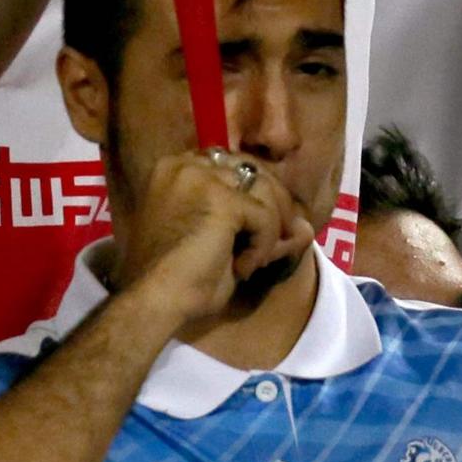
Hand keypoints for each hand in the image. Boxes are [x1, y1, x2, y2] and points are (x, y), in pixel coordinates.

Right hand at [123, 145, 314, 326]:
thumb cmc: (176, 277)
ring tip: (249, 261)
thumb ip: (257, 229)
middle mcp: (187, 164)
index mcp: (174, 168)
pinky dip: (263, 246)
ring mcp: (204, 178)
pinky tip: (243, 268)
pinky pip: (265, 217)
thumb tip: (307, 228)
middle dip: (272, 206)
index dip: (252, 195)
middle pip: (253, 171)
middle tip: (270, 246)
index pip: (232, 166)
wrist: (155, 298)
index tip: (258, 229)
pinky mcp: (222, 199)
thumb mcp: (218, 243)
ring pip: (265, 191)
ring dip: (269, 229)